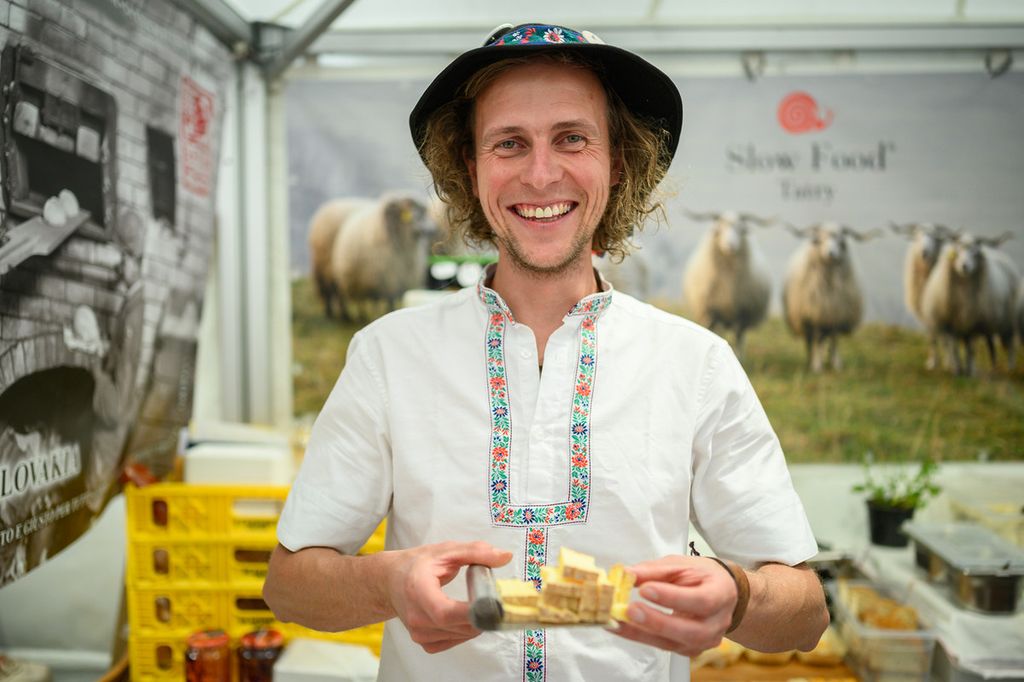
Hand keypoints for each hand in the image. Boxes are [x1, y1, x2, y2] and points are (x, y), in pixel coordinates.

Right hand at [387, 541, 511, 653]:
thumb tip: (504, 556)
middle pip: (459, 627)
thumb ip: (476, 552)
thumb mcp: (446, 551)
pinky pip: (453, 642)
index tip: (493, 603)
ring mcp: (418, 633)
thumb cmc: (418, 565)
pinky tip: (462, 615)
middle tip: (493, 598)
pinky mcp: (424, 642)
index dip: (472, 612)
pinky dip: (465, 630)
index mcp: (418, 591)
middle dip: (483, 615)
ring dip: (476, 622)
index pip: (445, 613)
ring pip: (461, 636)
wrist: (391, 581)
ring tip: (475, 603)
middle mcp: (416, 617)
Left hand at [612, 555, 736, 656]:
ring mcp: (705, 640)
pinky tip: (622, 627)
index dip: (672, 597)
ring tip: (618, 621)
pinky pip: (663, 646)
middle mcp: (717, 622)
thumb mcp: (681, 564)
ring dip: (642, 633)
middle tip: (630, 609)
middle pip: (690, 630)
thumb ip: (654, 570)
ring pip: (674, 643)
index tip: (645, 589)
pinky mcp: (689, 649)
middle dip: (657, 622)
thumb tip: (628, 573)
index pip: (700, 600)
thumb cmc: (701, 576)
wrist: (719, 592)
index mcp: (720, 594)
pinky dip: (640, 637)